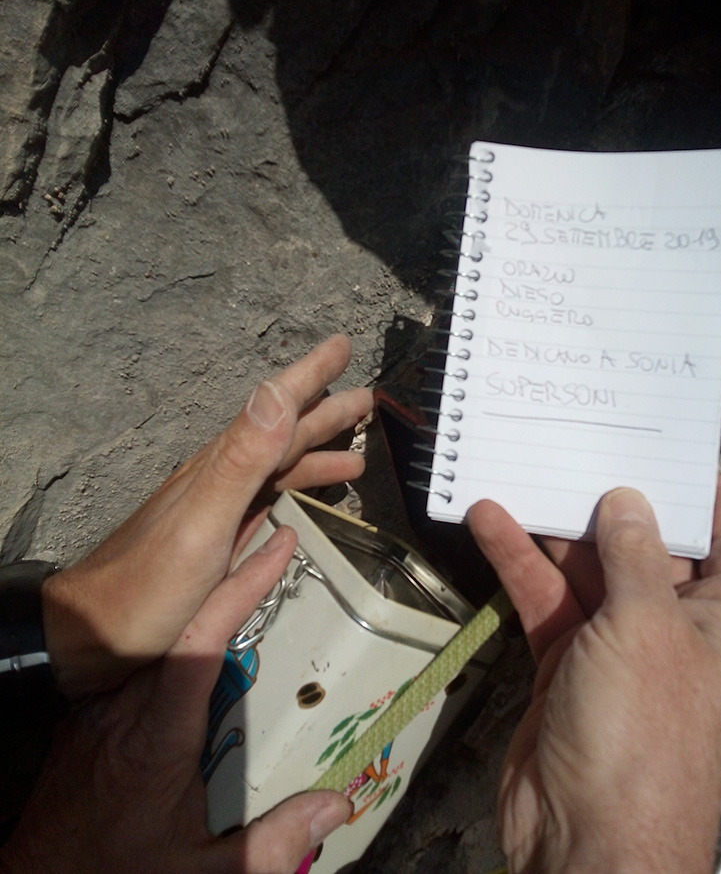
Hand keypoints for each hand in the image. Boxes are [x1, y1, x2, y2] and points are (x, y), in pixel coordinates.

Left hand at [0, 527, 350, 873]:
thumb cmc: (116, 873)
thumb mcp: (202, 872)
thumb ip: (270, 845)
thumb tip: (335, 808)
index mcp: (157, 735)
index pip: (202, 641)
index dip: (240, 588)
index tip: (276, 546)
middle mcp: (130, 705)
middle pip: (185, 618)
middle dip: (232, 568)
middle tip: (275, 528)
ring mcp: (110, 703)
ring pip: (166, 630)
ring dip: (209, 589)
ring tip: (251, 551)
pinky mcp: (101, 710)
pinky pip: (150, 650)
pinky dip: (184, 620)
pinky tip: (208, 616)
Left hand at [42, 334, 372, 697]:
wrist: (93, 637)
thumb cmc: (148, 585)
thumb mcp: (202, 521)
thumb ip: (242, 459)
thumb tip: (277, 391)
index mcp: (224, 468)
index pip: (276, 409)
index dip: (310, 376)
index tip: (343, 346)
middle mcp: (223, 481)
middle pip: (283, 438)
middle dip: (325, 415)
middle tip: (366, 399)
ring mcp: (219, 512)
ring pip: (277, 471)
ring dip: (316, 457)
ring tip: (355, 459)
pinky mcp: (216, 541)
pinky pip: (266, 503)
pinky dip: (291, 494)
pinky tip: (301, 505)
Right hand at [466, 477, 720, 873]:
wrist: (586, 835)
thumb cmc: (641, 726)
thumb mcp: (646, 627)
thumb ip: (636, 556)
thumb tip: (628, 500)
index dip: (716, 499)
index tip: (676, 457)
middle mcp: (672, 626)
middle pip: (648, 548)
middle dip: (617, 501)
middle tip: (584, 446)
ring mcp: (615, 644)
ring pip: (587, 570)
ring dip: (555, 528)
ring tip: (525, 472)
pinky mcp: (564, 661)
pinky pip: (545, 600)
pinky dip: (519, 562)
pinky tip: (489, 521)